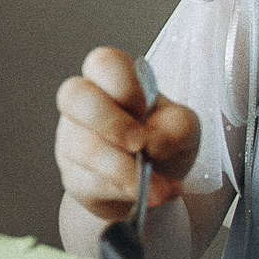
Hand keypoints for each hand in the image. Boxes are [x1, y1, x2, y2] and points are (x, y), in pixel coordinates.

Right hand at [55, 46, 196, 228]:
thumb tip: (153, 142)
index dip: (123, 85)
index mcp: (113, 80)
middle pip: (74, 95)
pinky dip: (127, 192)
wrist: (150, 186)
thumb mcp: (184, 127)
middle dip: (110, 122)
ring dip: (127, 171)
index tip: (144, 109)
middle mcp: (85, 106)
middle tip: (139, 144)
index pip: (104, 63)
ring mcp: (73, 142)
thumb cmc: (163, 141)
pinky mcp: (74, 179)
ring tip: (161, 188)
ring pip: (85, 148)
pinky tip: (152, 196)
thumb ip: (176, 126)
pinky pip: (91, 184)